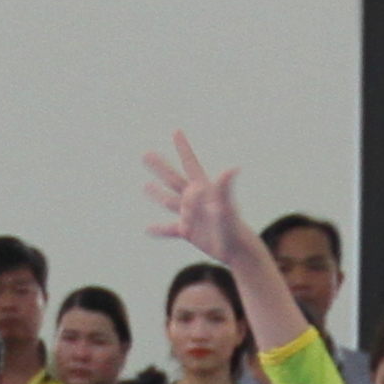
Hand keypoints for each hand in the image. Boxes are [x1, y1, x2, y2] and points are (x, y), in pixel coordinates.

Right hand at [141, 134, 257, 268]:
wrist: (238, 251)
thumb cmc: (234, 227)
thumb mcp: (225, 206)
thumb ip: (224, 188)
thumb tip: (233, 168)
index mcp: (203, 189)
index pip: (190, 164)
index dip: (183, 148)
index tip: (177, 131)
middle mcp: (196, 200)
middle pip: (173, 179)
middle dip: (160, 167)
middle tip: (145, 154)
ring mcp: (191, 216)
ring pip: (170, 201)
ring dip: (157, 194)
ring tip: (145, 185)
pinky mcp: (189, 233)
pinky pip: (170, 229)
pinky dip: (160, 230)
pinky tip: (147, 230)